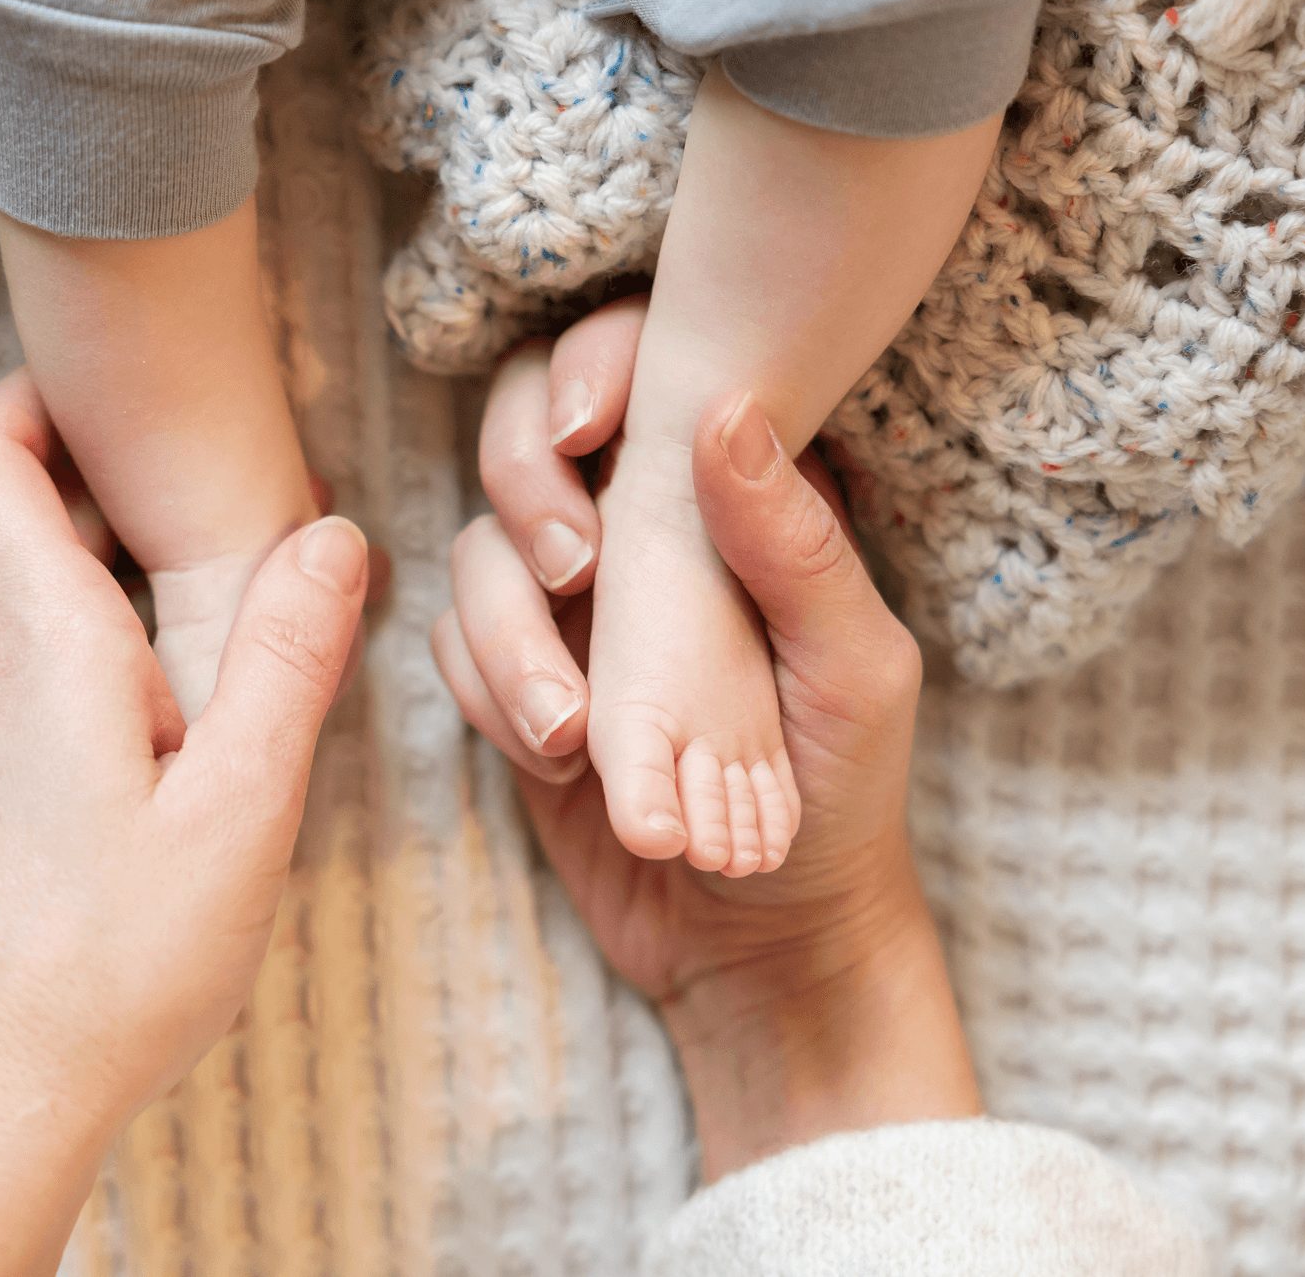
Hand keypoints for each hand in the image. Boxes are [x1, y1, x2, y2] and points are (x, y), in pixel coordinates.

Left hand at [0, 369, 369, 1275]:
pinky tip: (183, 702)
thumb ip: (285, 656)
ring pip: (30, 589)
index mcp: (40, 640)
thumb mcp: (240, 802)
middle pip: (14, 510)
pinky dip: (103, 633)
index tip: (128, 385)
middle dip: (112, 474)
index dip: (38, 393)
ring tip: (226, 591)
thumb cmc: (114, 959)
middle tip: (231, 491)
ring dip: (115, 559)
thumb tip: (331, 533)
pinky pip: (35, 657)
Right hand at [434, 322, 978, 1179]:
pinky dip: (492, 695)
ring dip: (508, 631)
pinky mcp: (517, 679)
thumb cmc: (839, 797)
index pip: (637, 363)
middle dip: (524, 483)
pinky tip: (564, 759)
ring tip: (573, 728)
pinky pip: (452, 645)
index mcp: (728, 493)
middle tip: (574, 572)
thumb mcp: (853, 670)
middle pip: (523, 426)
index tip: (592, 435)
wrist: (768, 942)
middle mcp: (637, 526)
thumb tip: (722, 409)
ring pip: (476, 545)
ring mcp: (568, 604)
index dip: (590, 366)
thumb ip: (796, 545)